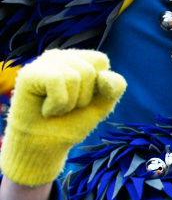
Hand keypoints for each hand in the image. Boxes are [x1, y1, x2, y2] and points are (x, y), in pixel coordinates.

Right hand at [0, 49, 124, 185]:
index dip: (99, 85)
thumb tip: (104, 76)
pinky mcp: (29, 73)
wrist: (46, 144)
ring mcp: (43, 63)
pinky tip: (46, 109)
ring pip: (73, 77)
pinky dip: (57, 103)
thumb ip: (114, 87)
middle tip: (66, 106)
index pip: (101, 60)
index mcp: (79, 60)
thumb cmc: (73, 121)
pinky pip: (56, 80)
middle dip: (83, 98)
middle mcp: (61, 56)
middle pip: (88, 71)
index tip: (83, 99)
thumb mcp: (102, 104)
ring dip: (69, 103)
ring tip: (55, 108)